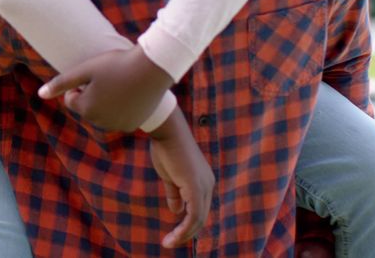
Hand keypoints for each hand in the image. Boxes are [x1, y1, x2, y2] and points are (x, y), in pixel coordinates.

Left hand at [38, 46, 172, 129]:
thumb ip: (62, 83)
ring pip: (102, 113)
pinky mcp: (132, 125)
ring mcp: (117, 125)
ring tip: (119, 83)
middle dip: (91, 94)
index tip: (94, 73)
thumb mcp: (86, 69)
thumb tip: (40, 94)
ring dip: (105, 102)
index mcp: (85, 108)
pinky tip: (130, 93)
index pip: (71, 98)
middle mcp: (99, 122)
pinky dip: (121, 109)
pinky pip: (118, 118)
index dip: (80, 84)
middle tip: (108, 77)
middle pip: (86, 108)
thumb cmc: (116, 64)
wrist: (153, 68)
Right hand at [148, 108, 213, 247]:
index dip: (187, 223)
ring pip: (198, 219)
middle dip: (186, 233)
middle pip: (201, 217)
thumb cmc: (166, 148)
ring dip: (184, 234)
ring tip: (169, 243)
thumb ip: (174, 194)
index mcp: (203, 181)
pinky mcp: (195, 188)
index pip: (199, 208)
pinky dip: (184, 228)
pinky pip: (193, 215)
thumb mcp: (169, 176)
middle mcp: (208, 185)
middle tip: (169, 243)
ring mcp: (203, 186)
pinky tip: (174, 235)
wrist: (167, 132)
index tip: (173, 233)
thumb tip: (176, 211)